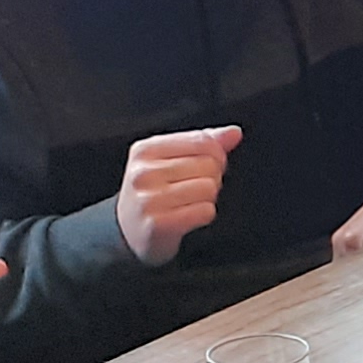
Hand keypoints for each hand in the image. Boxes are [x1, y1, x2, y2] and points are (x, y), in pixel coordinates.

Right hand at [115, 125, 240, 267]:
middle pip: (208, 164)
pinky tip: (189, 216)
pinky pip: (205, 211)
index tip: (208, 166)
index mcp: (145, 150)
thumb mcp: (170, 160)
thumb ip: (203, 143)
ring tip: (190, 202)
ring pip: (209, 187)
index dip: (217, 155)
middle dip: (212, 177)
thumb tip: (234, 132)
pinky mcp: (159, 224)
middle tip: (195, 188)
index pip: (203, 141)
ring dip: (208, 197)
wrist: (129, 231)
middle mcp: (143, 173)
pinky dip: (204, 214)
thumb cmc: (154, 191)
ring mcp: (149, 199)